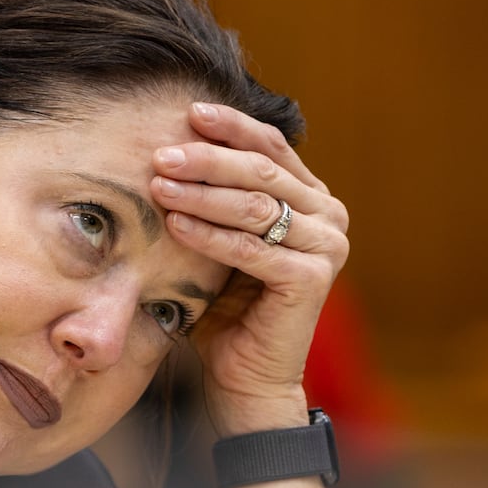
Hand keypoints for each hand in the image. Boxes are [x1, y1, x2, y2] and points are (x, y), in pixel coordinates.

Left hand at [150, 102, 348, 434]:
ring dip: (202, 193)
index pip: (272, 146)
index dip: (232, 126)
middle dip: (208, 159)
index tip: (190, 111)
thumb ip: (218, 195)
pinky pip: (251, 249)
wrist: (244, 375)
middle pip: (263, 171)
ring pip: (256, 206)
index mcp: (311, 197)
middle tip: (163, 153)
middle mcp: (329, 216)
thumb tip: (174, 141)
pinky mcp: (312, 279)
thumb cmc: (226, 306)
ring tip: (159, 184)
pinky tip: (174, 224)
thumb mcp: (223, 238)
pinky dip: (209, 235)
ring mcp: (327, 247)